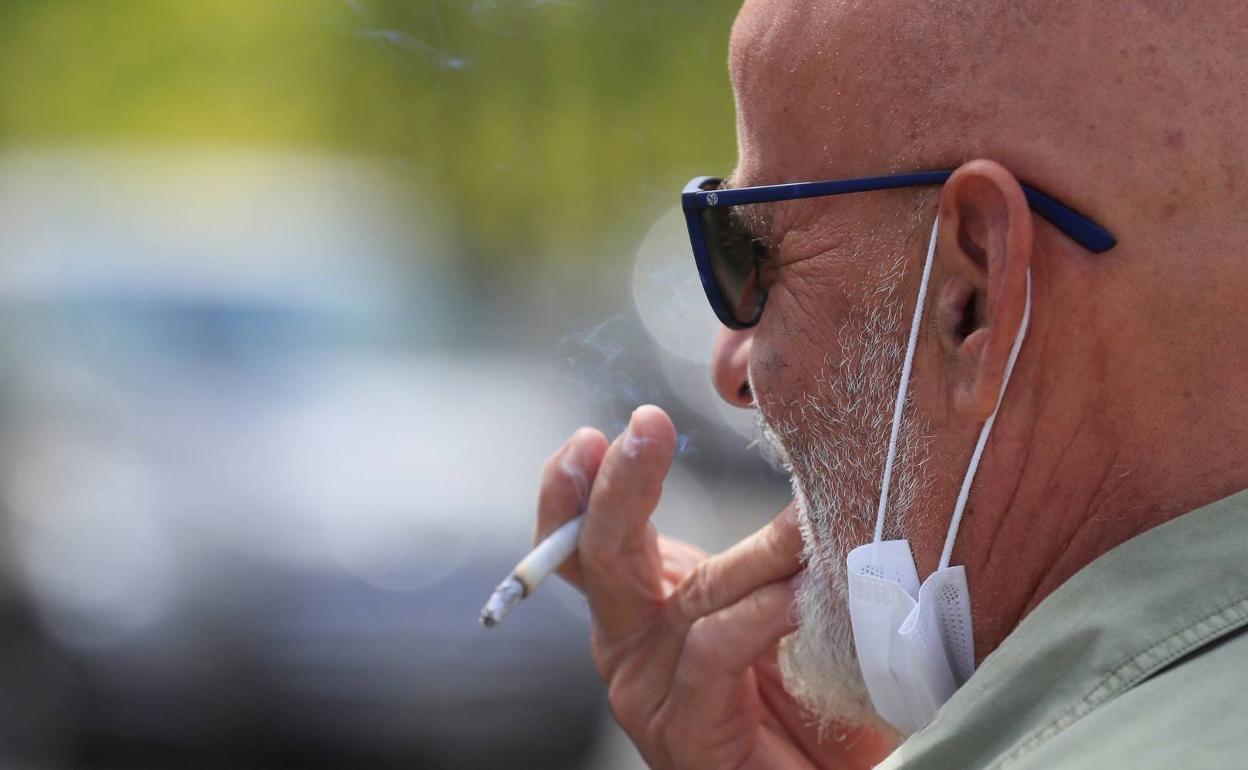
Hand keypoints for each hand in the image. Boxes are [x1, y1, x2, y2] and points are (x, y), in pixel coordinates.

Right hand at [535, 405, 895, 769]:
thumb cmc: (803, 695)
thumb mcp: (779, 602)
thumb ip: (771, 555)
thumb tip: (806, 480)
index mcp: (644, 604)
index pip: (589, 536)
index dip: (582, 486)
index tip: (597, 434)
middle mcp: (633, 642)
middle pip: (602, 554)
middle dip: (618, 486)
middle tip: (644, 427)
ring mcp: (649, 689)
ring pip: (686, 596)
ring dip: (754, 556)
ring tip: (807, 525)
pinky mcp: (681, 729)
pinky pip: (713, 651)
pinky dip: (758, 618)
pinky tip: (797, 599)